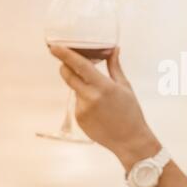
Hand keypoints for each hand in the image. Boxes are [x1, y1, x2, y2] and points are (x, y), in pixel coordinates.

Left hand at [49, 45, 160, 171]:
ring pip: (75, 89)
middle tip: (71, 62)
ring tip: (101, 99)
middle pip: (68, 75)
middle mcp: (90, 97)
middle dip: (66, 66)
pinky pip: (77, 103)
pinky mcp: (78, 118)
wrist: (130, 140)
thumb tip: (113, 50)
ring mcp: (81, 109)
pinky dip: (85, 100)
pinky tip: (99, 110)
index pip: (79, 65)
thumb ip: (115, 67)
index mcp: (103, 86)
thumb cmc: (131, 113)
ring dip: (82, 86)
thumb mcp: (125, 87)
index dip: (65, 54)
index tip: (55, 46)